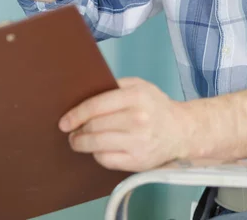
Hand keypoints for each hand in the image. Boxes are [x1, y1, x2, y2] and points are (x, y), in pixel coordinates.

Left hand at [59, 77, 192, 171]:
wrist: (181, 130)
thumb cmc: (156, 105)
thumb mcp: (140, 85)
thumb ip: (116, 85)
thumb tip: (85, 92)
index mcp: (136, 96)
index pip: (97, 105)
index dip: (76, 114)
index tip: (65, 120)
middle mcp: (137, 119)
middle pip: (94, 127)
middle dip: (77, 130)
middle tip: (71, 131)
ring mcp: (138, 142)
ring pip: (97, 145)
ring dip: (81, 143)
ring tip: (77, 141)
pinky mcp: (138, 161)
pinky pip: (106, 160)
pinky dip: (96, 154)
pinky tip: (97, 149)